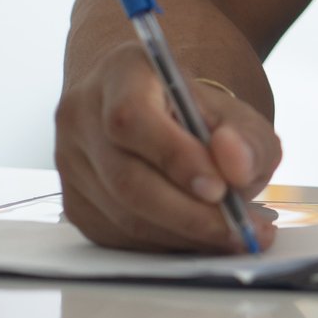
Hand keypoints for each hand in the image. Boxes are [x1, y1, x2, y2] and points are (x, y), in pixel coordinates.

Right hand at [54, 46, 280, 252]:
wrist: (158, 110)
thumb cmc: (199, 112)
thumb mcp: (237, 114)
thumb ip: (247, 139)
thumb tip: (236, 168)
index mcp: (121, 73)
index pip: (134, 118)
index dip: (175, 158)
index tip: (221, 189)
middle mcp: (83, 115)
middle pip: (126, 178)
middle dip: (188, 213)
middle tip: (239, 230)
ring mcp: (71, 162)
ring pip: (121, 214)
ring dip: (182, 234)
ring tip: (232, 237)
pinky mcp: (75, 202)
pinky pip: (116, 236)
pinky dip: (163, 244)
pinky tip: (199, 239)